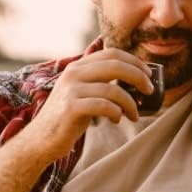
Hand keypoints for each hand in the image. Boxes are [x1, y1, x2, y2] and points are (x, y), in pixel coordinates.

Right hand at [18, 49, 153, 163]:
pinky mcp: (72, 107)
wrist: (41, 138)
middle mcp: (74, 73)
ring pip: (114, 89)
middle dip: (139, 77)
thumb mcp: (82, 92)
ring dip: (131, 104)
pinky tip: (117, 120)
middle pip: (116, 65)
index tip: (148, 74)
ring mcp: (72, 89)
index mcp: (78, 66)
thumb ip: (100, 82)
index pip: (112, 53)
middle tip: (150, 91)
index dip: (134, 61)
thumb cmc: (68, 117)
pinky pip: (105, 106)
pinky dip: (117, 114)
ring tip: (134, 115)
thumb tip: (134, 81)